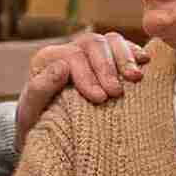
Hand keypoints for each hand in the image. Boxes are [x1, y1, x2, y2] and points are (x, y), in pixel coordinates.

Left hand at [15, 31, 150, 144]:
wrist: (47, 134)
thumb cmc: (38, 125)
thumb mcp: (30, 112)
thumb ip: (39, 90)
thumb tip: (62, 68)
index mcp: (47, 60)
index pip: (71, 57)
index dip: (87, 75)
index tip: (99, 98)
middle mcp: (68, 51)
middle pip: (93, 43)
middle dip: (107, 67)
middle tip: (116, 93)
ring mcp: (89, 54)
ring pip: (110, 40)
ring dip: (125, 57)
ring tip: (135, 78)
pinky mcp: (107, 61)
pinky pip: (123, 47)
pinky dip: (134, 52)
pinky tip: (145, 63)